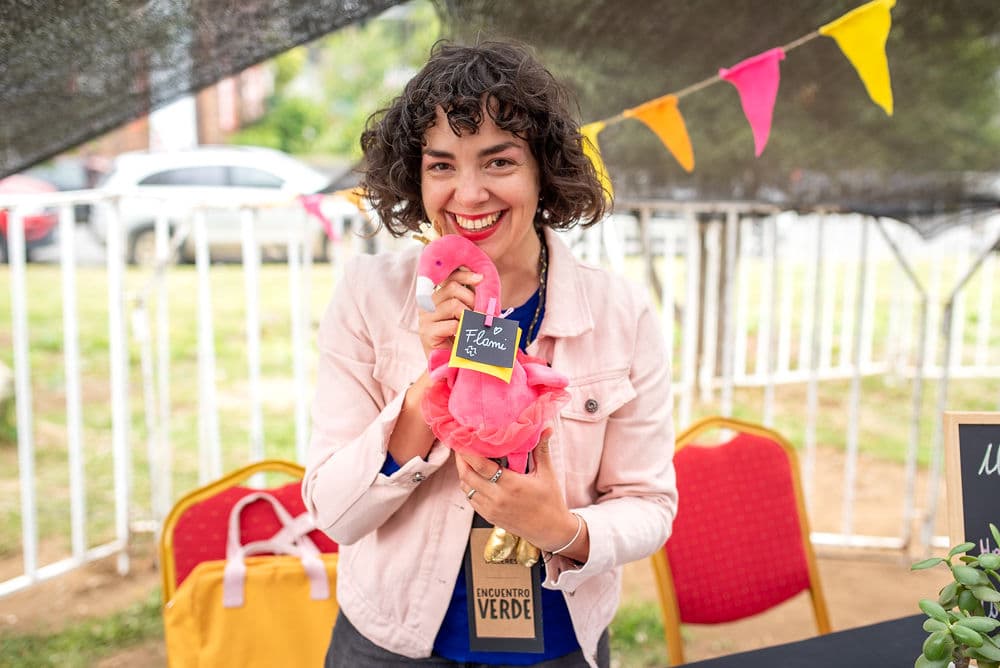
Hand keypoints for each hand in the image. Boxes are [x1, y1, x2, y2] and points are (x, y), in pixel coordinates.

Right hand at [417, 268, 481, 358]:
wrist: (448, 364)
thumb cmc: (459, 338)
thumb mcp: (464, 315)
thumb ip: (469, 300)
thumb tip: (483, 283)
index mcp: (435, 298)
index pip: (447, 278)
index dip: (464, 274)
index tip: (480, 278)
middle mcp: (426, 305)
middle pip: (452, 288)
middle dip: (472, 298)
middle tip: (481, 313)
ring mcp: (425, 319)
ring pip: (453, 305)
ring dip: (470, 315)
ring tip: (475, 326)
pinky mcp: (427, 334)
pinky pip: (453, 325)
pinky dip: (464, 331)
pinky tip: (465, 337)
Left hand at [455, 432, 580, 552]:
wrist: (551, 531)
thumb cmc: (551, 501)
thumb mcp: (547, 474)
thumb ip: (541, 449)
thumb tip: (547, 426)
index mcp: (511, 485)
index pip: (480, 465)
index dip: (467, 451)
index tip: (462, 438)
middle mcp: (497, 498)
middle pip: (467, 476)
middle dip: (460, 459)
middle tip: (460, 446)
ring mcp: (491, 509)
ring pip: (466, 488)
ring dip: (464, 473)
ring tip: (467, 460)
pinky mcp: (489, 517)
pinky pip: (471, 499)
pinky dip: (469, 486)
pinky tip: (475, 477)